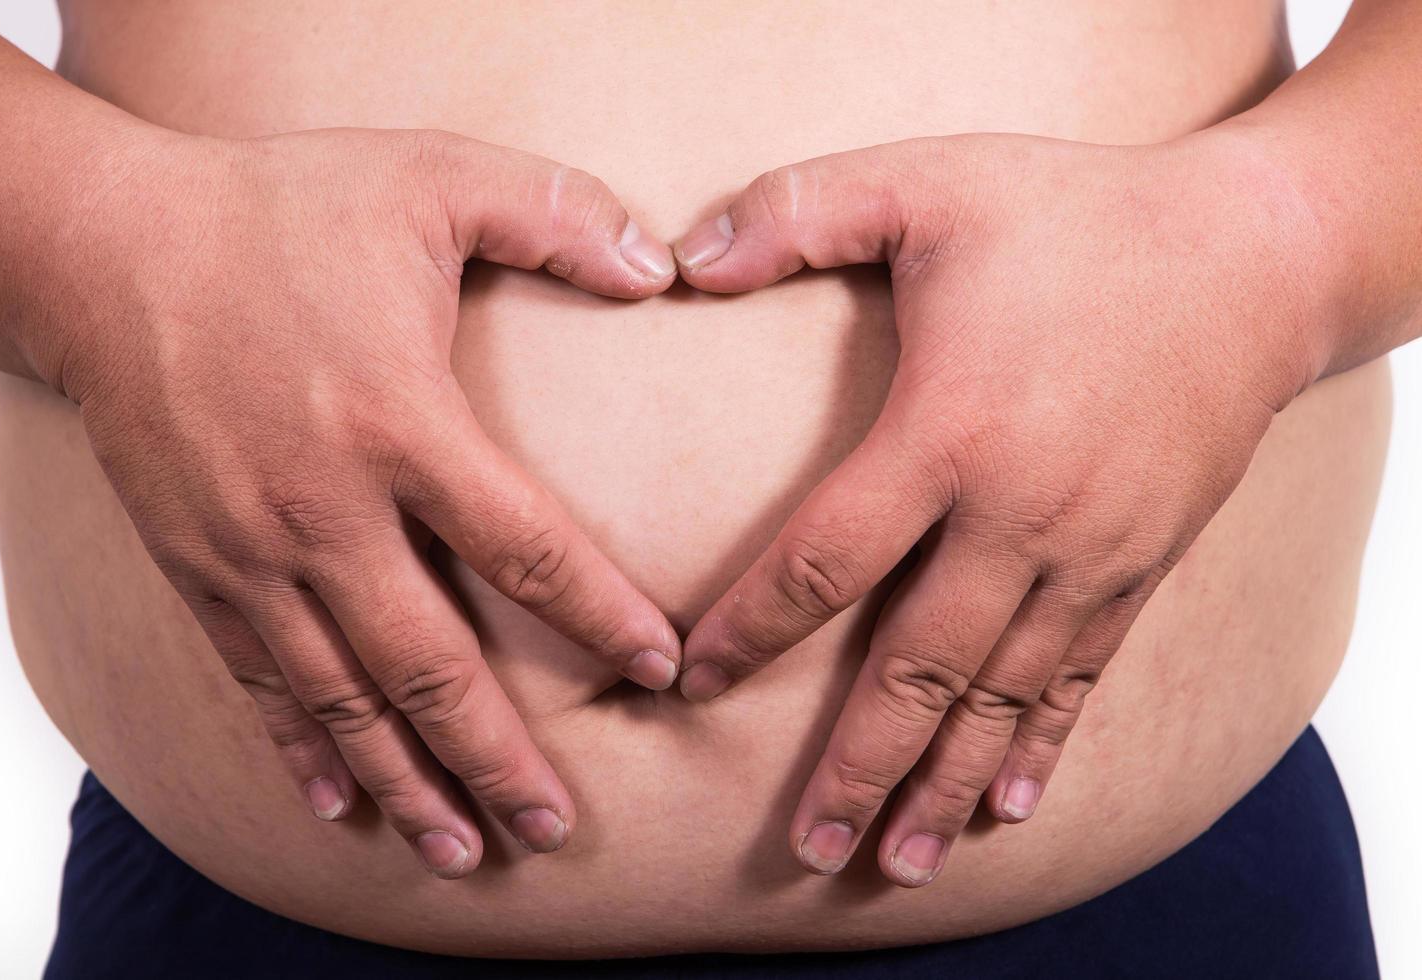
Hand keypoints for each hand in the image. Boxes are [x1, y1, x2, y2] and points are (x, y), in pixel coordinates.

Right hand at [53, 128, 680, 875]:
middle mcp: (325, 508)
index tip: (662, 669)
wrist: (101, 247)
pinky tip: (339, 806)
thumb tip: (660, 264)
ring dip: (411, 782)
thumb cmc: (276, 208)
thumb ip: (553, 212)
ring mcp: (252, 551)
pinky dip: (301, 750)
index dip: (601, 616)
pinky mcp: (196, 566)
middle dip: (500, 758)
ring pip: (344, 698)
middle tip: (558, 829)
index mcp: (398, 420)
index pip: (526, 546)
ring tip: (466, 851)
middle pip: (432, 664)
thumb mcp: (428, 174)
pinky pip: (258, 681)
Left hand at [673, 131, 1325, 885]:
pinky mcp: (1144, 563)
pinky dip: (1040, 746)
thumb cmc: (1080, 212)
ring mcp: (1092, 550)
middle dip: (855, 761)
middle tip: (806, 847)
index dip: (750, 629)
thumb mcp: (931, 179)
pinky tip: (1006, 804)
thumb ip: (798, 211)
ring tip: (894, 860)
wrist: (1254, 254)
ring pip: (1001, 693)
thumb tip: (683, 258)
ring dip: (941, 780)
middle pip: (916, 665)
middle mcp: (1020, 513)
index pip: (823, 556)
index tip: (689, 683)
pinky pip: (1081, 676)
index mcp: (951, 429)